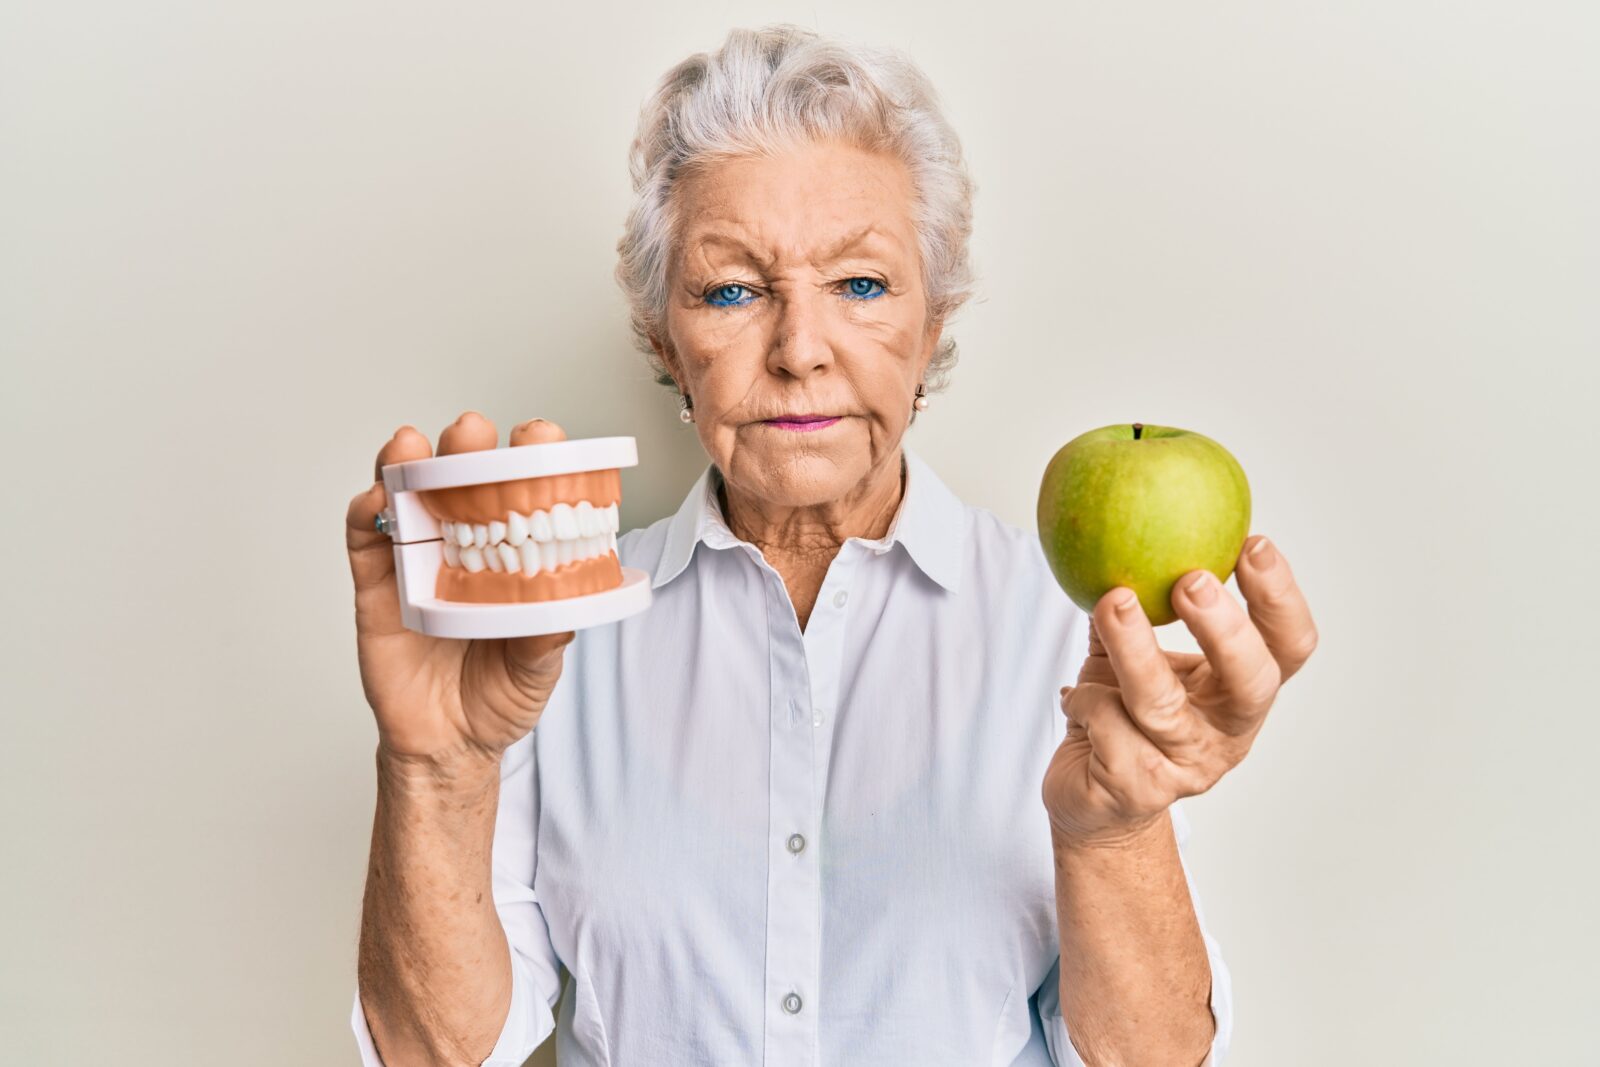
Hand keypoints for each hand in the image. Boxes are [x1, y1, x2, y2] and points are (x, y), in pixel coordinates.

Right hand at [345, 411, 575, 768]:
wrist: (448, 745)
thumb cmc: (499, 695)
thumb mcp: (538, 668)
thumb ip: (547, 635)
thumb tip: (565, 601)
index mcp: (512, 552)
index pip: (521, 491)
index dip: (529, 458)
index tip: (540, 439)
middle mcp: (463, 544)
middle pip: (460, 477)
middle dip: (465, 445)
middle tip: (472, 432)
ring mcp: (415, 559)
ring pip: (404, 493)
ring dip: (405, 462)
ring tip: (411, 446)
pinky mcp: (376, 585)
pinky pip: (365, 539)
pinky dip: (366, 512)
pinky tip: (376, 499)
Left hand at [1041, 535, 1318, 847]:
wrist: (1091, 802)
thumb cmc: (1120, 718)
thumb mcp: (1131, 655)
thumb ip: (1136, 604)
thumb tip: (1124, 522)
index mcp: (1240, 694)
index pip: (1289, 648)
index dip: (1281, 599)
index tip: (1253, 543)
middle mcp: (1226, 733)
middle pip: (1251, 681)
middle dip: (1226, 628)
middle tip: (1192, 580)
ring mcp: (1185, 767)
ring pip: (1163, 704)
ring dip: (1135, 648)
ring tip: (1112, 601)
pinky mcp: (1137, 789)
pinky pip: (1108, 727)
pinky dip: (1085, 698)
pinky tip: (1073, 695)